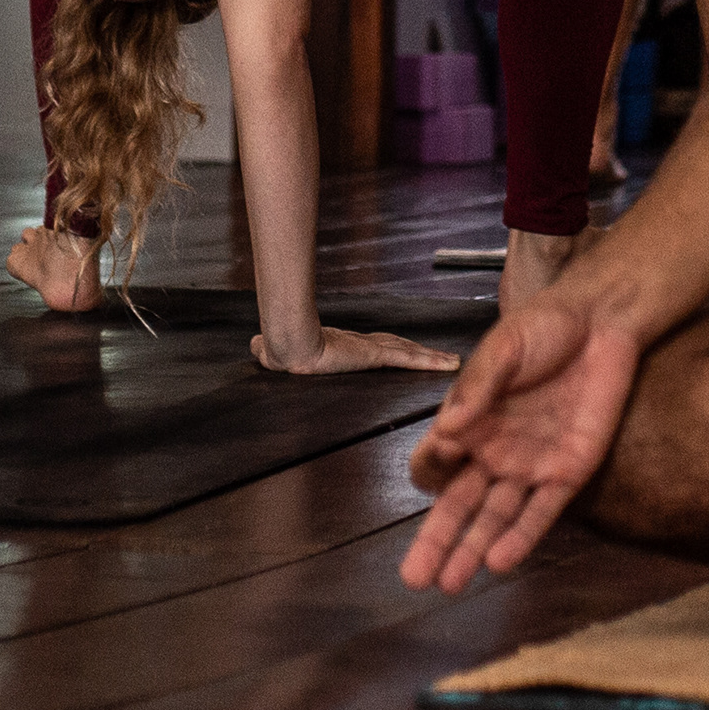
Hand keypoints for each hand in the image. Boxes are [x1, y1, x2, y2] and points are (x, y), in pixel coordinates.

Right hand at [252, 326, 460, 376]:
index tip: (406, 352)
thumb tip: (255, 346)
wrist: (287, 345)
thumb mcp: (275, 354)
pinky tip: (449, 365)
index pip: (375, 347)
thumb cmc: (280, 348)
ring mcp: (370, 349)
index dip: (393, 349)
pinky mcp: (375, 355)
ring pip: (409, 352)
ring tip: (453, 362)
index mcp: (344, 346)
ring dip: (432, 357)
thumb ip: (268, 351)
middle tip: (442, 357)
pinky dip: (431, 362)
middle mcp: (361, 344)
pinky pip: (408, 360)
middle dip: (419, 352)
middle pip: (398, 347)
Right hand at [398, 294, 641, 593]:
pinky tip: (499, 562)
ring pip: (494, 519)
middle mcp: (494, 451)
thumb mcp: (504, 348)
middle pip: (458, 505)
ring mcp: (529, 466)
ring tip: (449, 585)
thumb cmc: (543, 327)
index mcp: (469, 421)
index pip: (434, 462)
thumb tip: (447, 429)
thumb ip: (478, 387)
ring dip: (472, 550)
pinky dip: (520, 538)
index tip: (438, 459)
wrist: (601, 322)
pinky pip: (541, 513)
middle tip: (414, 578)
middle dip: (436, 542)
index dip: (429, 468)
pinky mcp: (568, 472)